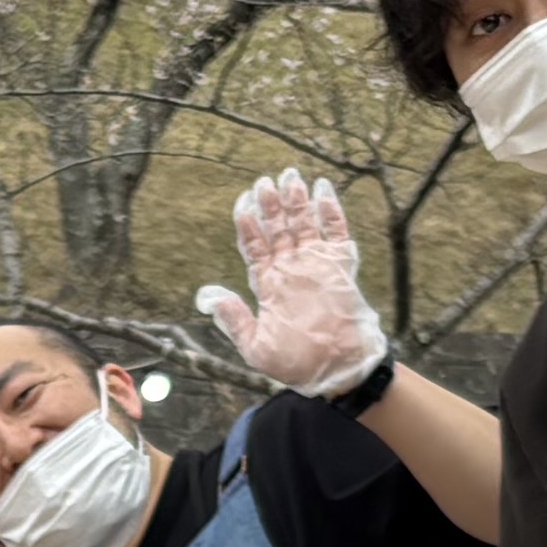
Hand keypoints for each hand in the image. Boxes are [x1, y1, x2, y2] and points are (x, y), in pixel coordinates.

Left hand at [196, 168, 390, 396]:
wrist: (340, 371)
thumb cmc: (298, 364)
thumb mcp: (256, 347)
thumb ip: (234, 319)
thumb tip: (206, 296)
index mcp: (268, 284)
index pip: (254, 245)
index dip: (248, 224)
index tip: (242, 202)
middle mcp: (291, 269)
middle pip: (278, 227)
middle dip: (270, 204)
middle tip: (264, 181)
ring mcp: (316, 264)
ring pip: (304, 223)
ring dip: (297, 200)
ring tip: (290, 176)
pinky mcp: (341, 266)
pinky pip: (336, 231)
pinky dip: (330, 209)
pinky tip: (322, 188)